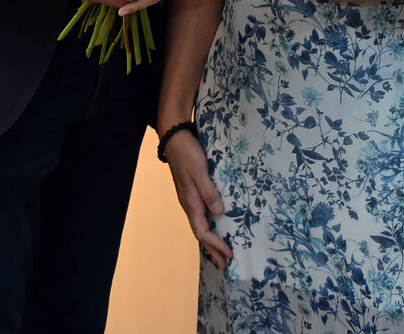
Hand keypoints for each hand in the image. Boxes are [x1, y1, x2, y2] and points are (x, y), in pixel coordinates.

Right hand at [162, 129, 230, 269]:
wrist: (174, 139)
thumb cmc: (188, 154)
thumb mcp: (200, 171)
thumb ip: (209, 191)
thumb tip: (219, 213)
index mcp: (190, 202)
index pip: (202, 231)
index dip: (216, 244)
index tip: (229, 254)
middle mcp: (188, 204)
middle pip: (200, 233)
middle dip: (213, 249)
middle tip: (225, 264)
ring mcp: (188, 199)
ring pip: (200, 225)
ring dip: (210, 240)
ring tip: (220, 252)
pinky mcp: (190, 192)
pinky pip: (199, 216)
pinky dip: (208, 227)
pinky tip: (214, 226)